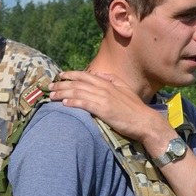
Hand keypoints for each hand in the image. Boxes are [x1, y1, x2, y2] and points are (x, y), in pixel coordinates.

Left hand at [50, 71, 167, 146]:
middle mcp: (104, 88)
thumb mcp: (124, 88)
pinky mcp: (104, 110)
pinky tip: (64, 104)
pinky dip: (74, 103)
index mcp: (108, 82)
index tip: (60, 76)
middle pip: (78, 83)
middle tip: (50, 87)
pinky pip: (85, 104)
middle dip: (62, 85)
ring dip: (63, 94)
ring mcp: (103, 98)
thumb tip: (99, 74)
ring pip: (78, 93)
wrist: (145, 121)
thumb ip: (112, 80)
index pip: (85, 75)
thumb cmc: (134, 108)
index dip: (70, 75)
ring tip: (52, 96)